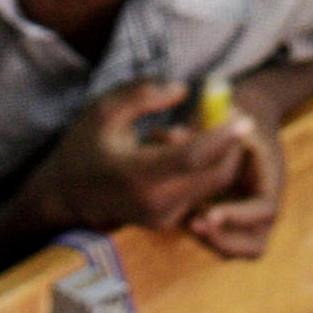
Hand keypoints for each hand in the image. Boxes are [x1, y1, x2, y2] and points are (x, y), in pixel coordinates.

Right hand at [30, 81, 251, 237]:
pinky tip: (176, 146)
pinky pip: (201, 191)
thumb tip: (182, 90)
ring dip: (217, 155)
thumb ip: (142, 95)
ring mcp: (164, 218)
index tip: (245, 116)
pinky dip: (204, 167)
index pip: (192, 158)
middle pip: (215, 175)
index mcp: (137, 175)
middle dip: (231, 145)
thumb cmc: (84, 148)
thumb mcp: (104, 111)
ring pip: (212, 184)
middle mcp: (156, 203)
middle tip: (229, 112)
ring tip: (185, 127)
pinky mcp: (169, 222)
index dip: (222, 137)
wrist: (66, 197)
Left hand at [181, 100, 286, 260]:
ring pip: (236, 249)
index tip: (210, 212)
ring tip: (187, 221)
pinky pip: (221, 240)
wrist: (245, 121)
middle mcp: (264, 204)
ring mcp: (251, 217)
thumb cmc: (235, 117)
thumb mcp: (230, 118)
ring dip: (212, 241)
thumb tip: (185, 136)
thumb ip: (214, 132)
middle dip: (224, 240)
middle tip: (193, 223)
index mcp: (271, 179)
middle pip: (254, 246)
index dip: (239, 215)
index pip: (265, 210)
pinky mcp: (234, 221)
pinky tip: (185, 216)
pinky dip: (205, 234)